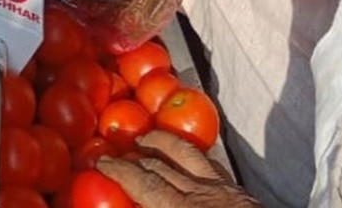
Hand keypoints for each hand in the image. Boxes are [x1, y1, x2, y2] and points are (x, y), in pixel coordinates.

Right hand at [99, 131, 261, 207]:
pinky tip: (187, 156)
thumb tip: (136, 202)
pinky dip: (192, 154)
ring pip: (187, 155)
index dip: (120, 171)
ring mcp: (222, 189)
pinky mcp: (239, 191)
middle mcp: (201, 194)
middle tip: (117, 153)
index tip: (102, 162)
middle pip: (161, 165)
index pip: (144, 183)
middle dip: (135, 157)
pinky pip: (210, 163)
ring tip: (146, 140)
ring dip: (162, 144)